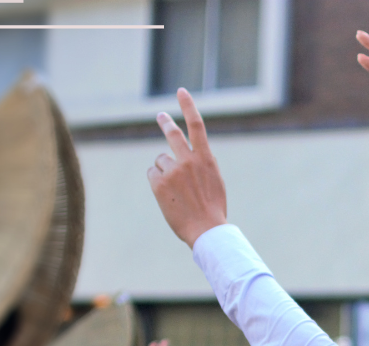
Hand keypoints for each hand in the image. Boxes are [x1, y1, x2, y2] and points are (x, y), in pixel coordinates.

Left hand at [147, 88, 227, 247]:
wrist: (206, 230)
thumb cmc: (212, 209)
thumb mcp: (216, 182)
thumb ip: (204, 164)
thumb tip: (193, 151)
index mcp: (206, 159)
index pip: (197, 125)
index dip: (188, 106)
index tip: (181, 92)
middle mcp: (188, 160)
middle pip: (173, 134)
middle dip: (166, 122)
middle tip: (161, 115)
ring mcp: (173, 171)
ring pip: (161, 160)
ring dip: (164, 171)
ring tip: (176, 191)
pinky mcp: (160, 183)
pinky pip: (153, 173)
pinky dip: (157, 182)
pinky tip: (168, 195)